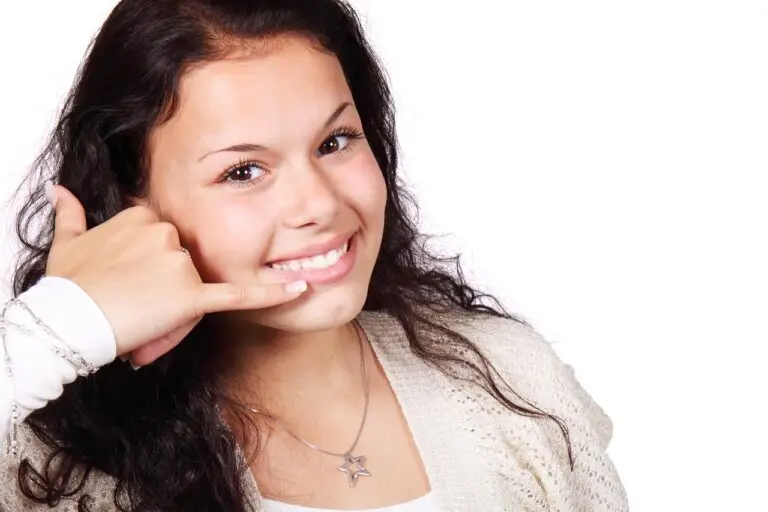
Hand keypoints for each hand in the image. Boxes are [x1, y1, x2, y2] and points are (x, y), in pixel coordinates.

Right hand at [44, 184, 306, 365]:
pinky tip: (298, 289)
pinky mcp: (190, 295)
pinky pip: (237, 294)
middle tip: (135, 299)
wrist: (67, 321)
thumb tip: (59, 190)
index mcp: (142, 217)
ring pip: (196, 283)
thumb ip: (70, 214)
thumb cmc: (67, 286)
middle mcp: (166, 233)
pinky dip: (270, 293)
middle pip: (185, 261)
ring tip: (140, 311)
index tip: (134, 277)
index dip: (153, 265)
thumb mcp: (67, 244)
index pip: (166, 240)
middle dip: (167, 282)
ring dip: (177, 300)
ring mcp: (180, 263)